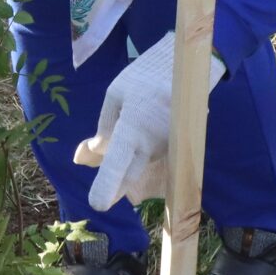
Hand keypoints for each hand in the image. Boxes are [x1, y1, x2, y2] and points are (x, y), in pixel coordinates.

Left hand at [73, 34, 224, 211]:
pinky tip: (141, 129)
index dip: (107, 185)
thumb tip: (92, 153)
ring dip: (128, 158)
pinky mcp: (173, 146)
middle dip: (114, 183)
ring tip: (129, 129)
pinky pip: (149, 154)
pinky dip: (140, 149)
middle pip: (129, 175)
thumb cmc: (143, 79)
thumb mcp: (115, 94)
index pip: (118, 163)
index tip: (97, 204)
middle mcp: (151, 144)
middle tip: (101, 191)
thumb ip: (104, 126)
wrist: (184, 70)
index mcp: (132, 129)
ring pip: (139, 163)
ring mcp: (164, 147)